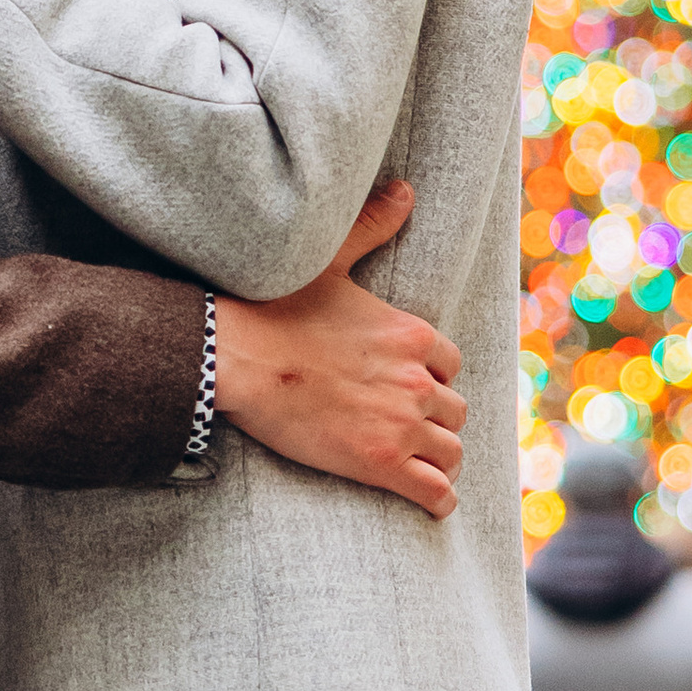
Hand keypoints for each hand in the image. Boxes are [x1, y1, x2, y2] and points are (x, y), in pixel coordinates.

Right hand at [214, 178, 465, 521]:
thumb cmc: (277, 310)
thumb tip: (406, 190)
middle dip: (436, 419)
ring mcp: (402, 424)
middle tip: (411, 427)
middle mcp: (417, 379)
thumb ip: (373, 227)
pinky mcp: (381, 463)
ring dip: (438, 457)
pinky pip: (434, 491)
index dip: (432, 376)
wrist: (237, 359)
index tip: (411, 385)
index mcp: (412, 334)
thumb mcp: (331, 262)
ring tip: (421, 464)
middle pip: (454, 409)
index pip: (449, 363)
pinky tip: (432, 501)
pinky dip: (438, 499)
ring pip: (451, 450)